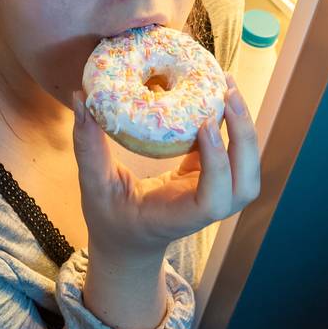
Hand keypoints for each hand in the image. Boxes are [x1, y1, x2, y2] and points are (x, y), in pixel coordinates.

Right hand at [72, 73, 259, 258]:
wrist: (129, 241)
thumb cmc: (112, 219)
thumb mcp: (94, 187)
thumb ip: (88, 147)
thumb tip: (81, 98)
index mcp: (179, 217)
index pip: (212, 200)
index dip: (217, 164)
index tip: (205, 125)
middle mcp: (204, 207)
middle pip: (244, 183)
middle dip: (244, 137)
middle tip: (227, 93)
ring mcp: (213, 192)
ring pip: (246, 167)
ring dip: (244, 129)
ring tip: (228, 87)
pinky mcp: (211, 176)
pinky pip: (231, 152)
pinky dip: (233, 125)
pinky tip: (218, 92)